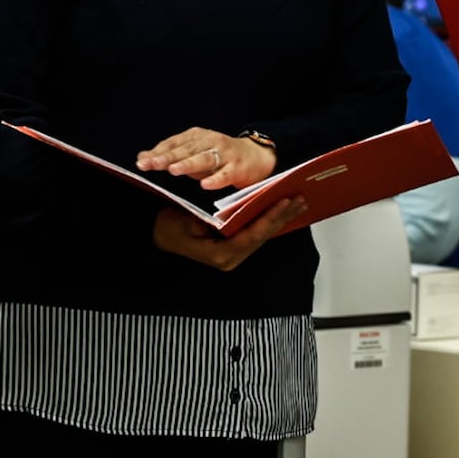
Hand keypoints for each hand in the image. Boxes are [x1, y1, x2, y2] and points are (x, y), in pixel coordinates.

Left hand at [136, 128, 276, 190]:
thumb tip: (142, 157)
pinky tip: (205, 185)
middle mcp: (211, 142)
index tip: (142, 161)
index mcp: (198, 136)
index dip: (158, 152)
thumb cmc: (220, 156)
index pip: (175, 143)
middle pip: (187, 150)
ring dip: (189, 164)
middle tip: (152, 163)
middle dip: (168, 157)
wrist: (257, 156)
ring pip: (204, 159)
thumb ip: (171, 155)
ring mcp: (225, 154)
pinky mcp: (238, 168)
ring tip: (174, 170)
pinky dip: (216, 179)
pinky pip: (225, 175)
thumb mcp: (194, 152)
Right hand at [152, 198, 305, 270]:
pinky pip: (256, 233)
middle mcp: (231, 257)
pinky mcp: (234, 247)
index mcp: (221, 254)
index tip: (285, 201)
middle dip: (283, 216)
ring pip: (263, 234)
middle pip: (263, 235)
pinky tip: (284, 210)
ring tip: (299, 203)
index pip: (253, 235)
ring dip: (281, 218)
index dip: (270, 217)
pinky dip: (270, 220)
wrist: (157, 235)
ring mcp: (234, 254)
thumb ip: (211, 220)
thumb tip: (233, 214)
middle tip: (301, 199)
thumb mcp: (187, 221)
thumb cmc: (169, 228)